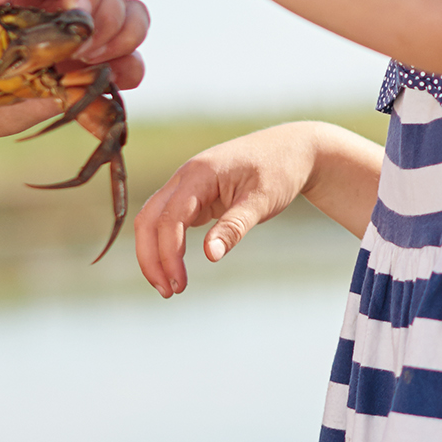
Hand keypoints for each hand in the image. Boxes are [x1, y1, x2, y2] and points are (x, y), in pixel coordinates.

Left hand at [0, 0, 148, 146]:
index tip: (79, 16)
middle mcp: (48, 5)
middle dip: (108, 18)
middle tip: (87, 51)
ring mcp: (69, 36)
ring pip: (124, 14)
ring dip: (127, 35)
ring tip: (102, 64)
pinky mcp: (82, 69)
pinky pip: (126, 55)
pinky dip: (131, 64)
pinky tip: (120, 81)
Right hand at [133, 124, 323, 294]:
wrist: (292, 148)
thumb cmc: (279, 170)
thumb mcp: (262, 201)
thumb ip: (234, 227)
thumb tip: (209, 256)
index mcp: (200, 173)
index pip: (171, 217)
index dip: (169, 253)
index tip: (179, 283)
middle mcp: (186, 176)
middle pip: (149, 219)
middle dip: (151, 257)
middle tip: (168, 292)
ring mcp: (188, 185)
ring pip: (154, 220)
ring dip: (154, 253)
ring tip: (169, 286)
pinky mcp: (195, 196)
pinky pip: (170, 221)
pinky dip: (168, 244)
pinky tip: (175, 267)